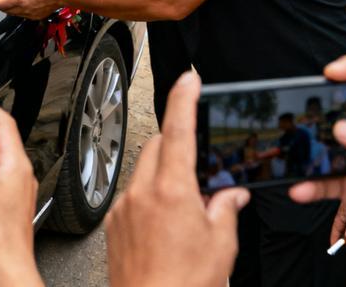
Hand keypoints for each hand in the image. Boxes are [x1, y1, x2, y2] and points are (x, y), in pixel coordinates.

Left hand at [0, 0, 61, 20]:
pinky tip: (28, 2)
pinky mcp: (35, 17)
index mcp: (18, 0)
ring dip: (13, 8)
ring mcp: (29, 15)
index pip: (1, 5)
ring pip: (15, 14)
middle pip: (6, 11)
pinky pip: (24, 15)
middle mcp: (22, 10)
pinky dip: (22, 10)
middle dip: (4, 5)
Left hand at [107, 71, 248, 286]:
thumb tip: (232, 197)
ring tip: (186, 205)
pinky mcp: (114, 225)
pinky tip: (165, 223)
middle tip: (200, 163)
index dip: (184, 97)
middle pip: (158, 146)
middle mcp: (142, 194)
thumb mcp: (221, 245)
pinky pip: (132, 196)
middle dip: (178, 144)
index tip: (188, 79)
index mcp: (172, 190)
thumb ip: (226, 210)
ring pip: (143, 171)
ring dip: (164, 174)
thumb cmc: (183, 285)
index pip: (179, 128)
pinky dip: (149, 198)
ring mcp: (124, 209)